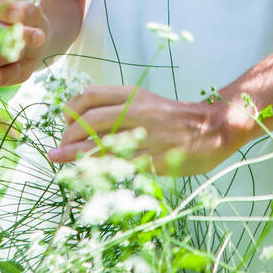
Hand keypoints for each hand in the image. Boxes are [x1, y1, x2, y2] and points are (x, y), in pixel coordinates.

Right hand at [0, 0, 49, 87]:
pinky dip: (10, 73)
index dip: (1, 8)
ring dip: (16, 56)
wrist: (30, 44)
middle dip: (19, 37)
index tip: (20, 17)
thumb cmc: (28, 22)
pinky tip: (16, 66)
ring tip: (21, 50)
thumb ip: (30, 14)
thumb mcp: (34, 12)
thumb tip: (34, 35)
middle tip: (37, 37)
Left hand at [46, 84, 229, 177]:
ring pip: (102, 145)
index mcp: (133, 94)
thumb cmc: (174, 118)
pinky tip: (87, 178)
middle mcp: (138, 111)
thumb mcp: (146, 102)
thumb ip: (118, 109)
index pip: (90, 95)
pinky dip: (101, 172)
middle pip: (90, 120)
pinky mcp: (157, 158)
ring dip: (76, 156)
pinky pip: (122, 166)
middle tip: (58, 151)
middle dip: (68, 137)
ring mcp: (148, 135)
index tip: (63, 123)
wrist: (213, 128)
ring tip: (60, 164)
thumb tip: (82, 124)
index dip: (70, 110)